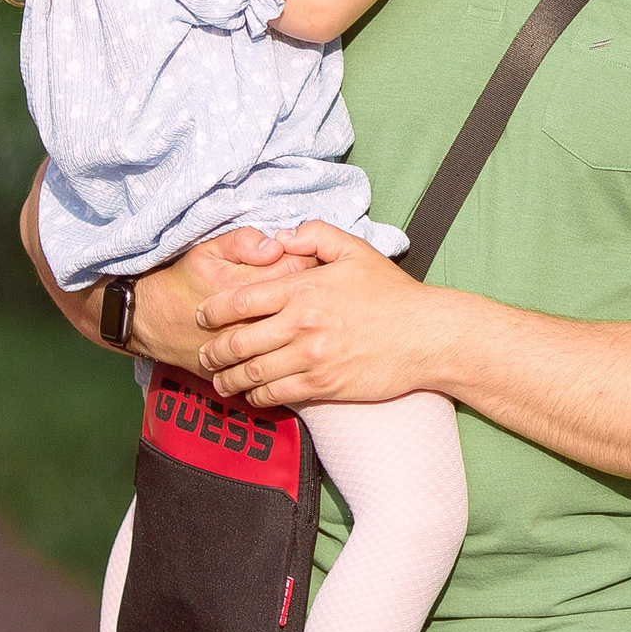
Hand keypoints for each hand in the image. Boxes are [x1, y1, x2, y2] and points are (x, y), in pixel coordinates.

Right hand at [130, 228, 317, 370]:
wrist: (153, 323)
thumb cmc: (184, 280)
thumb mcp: (207, 251)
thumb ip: (243, 242)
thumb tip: (276, 245)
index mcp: (247, 285)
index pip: (302, 267)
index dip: (309, 258)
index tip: (304, 258)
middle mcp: (253, 320)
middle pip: (306, 304)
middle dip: (313, 294)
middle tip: (306, 288)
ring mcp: (250, 348)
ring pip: (295, 336)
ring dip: (302, 325)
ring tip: (296, 313)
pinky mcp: (245, 367)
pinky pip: (279, 364)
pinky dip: (287, 351)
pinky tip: (284, 338)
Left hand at [195, 221, 452, 406]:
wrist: (428, 336)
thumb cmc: (393, 294)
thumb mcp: (356, 250)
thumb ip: (315, 235)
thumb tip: (279, 236)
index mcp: (304, 288)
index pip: (239, 300)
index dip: (212, 311)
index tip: (202, 317)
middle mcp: (301, 323)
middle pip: (237, 341)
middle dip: (212, 351)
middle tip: (204, 355)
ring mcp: (311, 357)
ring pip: (251, 373)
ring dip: (228, 379)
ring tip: (220, 380)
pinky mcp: (324, 384)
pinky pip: (275, 394)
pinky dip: (257, 396)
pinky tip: (253, 395)